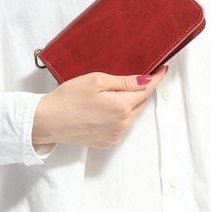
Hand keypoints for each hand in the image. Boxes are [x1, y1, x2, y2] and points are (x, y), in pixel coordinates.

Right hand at [32, 64, 168, 148]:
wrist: (46, 121)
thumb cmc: (68, 97)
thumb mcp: (96, 80)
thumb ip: (124, 82)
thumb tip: (146, 80)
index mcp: (121, 106)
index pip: (146, 90)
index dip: (156, 78)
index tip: (163, 69)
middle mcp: (121, 124)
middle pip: (140, 103)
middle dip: (141, 91)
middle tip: (133, 78)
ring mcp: (114, 135)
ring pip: (131, 116)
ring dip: (129, 104)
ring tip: (111, 93)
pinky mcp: (105, 142)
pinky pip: (120, 126)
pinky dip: (119, 116)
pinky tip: (104, 109)